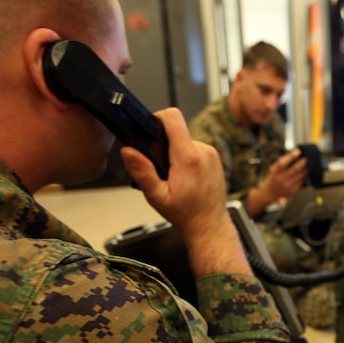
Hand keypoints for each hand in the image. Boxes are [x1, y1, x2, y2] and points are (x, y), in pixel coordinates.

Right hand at [121, 108, 248, 275]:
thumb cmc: (186, 213)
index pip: (173, 118)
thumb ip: (142, 172)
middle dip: (164, 144)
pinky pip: (195, 148)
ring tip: (174, 175)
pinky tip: (185, 176)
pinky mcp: (214, 157)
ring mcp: (211, 153)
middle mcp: (203, 151)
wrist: (209, 225)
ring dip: (176, 153)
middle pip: (177, 131)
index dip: (157, 118)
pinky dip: (187, 158)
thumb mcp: (157, 196)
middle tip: (161, 167)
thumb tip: (129, 152)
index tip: (150, 129)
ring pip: (185, 141)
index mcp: (188, 158)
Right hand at [263, 149, 307, 201]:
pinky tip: (305, 172)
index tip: (298, 151)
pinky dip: (304, 176)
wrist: (270, 193)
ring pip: (300, 175)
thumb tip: (293, 154)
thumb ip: (282, 162)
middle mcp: (282, 179)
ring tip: (307, 165)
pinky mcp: (293, 190)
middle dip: (302, 162)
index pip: (283, 162)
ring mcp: (288, 185)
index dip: (291, 156)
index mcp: (276, 172)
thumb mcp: (273, 169)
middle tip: (305, 158)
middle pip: (295, 169)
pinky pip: (301, 181)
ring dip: (305, 169)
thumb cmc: (274, 177)